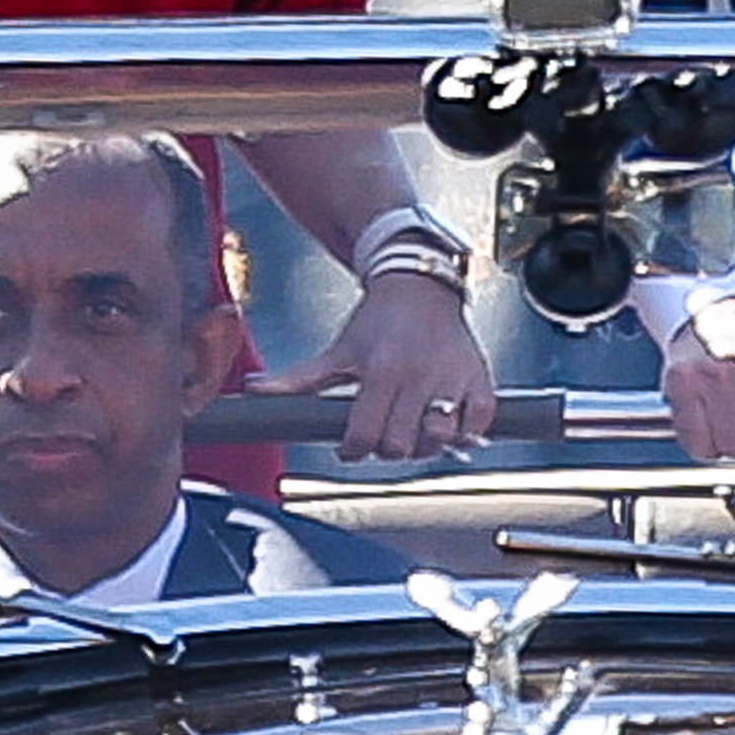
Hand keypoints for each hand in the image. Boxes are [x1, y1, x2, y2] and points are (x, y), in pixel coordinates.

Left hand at [282, 271, 495, 462]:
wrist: (420, 284)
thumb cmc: (377, 321)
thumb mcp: (338, 351)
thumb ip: (299, 379)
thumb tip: (255, 391)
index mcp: (381, 371)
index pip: (364, 435)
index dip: (352, 450)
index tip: (350, 447)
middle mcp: (418, 377)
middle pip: (400, 445)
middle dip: (386, 449)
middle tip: (382, 437)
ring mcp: (452, 380)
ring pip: (440, 440)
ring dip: (424, 445)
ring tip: (412, 432)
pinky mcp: (479, 380)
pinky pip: (477, 425)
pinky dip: (465, 434)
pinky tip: (447, 423)